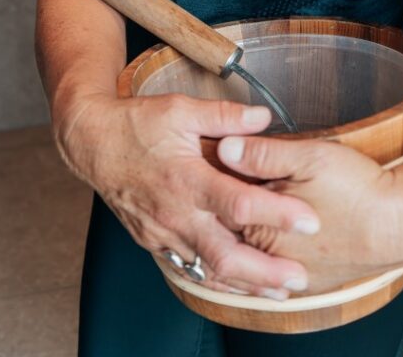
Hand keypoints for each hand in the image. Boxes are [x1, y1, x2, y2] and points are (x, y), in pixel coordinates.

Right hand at [55, 92, 320, 297]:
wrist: (91, 143)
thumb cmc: (136, 123)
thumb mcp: (181, 109)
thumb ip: (225, 115)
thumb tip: (264, 117)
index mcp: (186, 178)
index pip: (239, 205)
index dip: (277, 215)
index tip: (310, 221)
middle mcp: (176, 213)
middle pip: (225, 255)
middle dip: (264, 273)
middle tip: (299, 279)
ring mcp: (163, 232)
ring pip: (206, 270)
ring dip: (244, 284)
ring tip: (279, 293)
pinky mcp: (153, 241)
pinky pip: (188, 267)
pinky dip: (214, 280)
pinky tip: (237, 285)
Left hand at [216, 134, 402, 293]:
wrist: (402, 222)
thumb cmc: (359, 187)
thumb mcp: (310, 157)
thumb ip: (263, 154)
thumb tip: (224, 147)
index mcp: (263, 228)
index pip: (221, 207)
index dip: (212, 183)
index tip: (206, 161)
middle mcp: (271, 259)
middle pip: (229, 236)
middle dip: (220, 212)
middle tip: (216, 187)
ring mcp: (290, 274)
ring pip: (249, 258)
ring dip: (237, 238)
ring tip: (235, 213)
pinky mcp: (309, 280)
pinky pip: (272, 273)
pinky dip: (261, 258)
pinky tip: (260, 240)